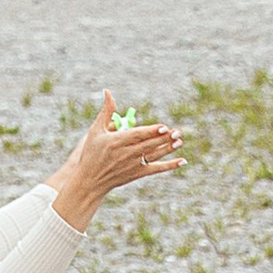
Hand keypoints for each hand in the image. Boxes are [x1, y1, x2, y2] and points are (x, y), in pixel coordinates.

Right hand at [49, 94, 182, 228]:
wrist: (90, 180)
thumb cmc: (91, 152)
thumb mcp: (96, 130)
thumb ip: (106, 111)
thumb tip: (108, 92)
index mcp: (116, 142)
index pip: (137, 136)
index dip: (151, 132)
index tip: (163, 127)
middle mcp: (126, 154)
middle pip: (148, 145)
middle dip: (163, 139)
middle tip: (177, 131)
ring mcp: (133, 165)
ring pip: (154, 155)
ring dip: (168, 149)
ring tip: (179, 141)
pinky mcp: (137, 174)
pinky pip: (156, 169)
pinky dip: (170, 166)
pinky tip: (182, 161)